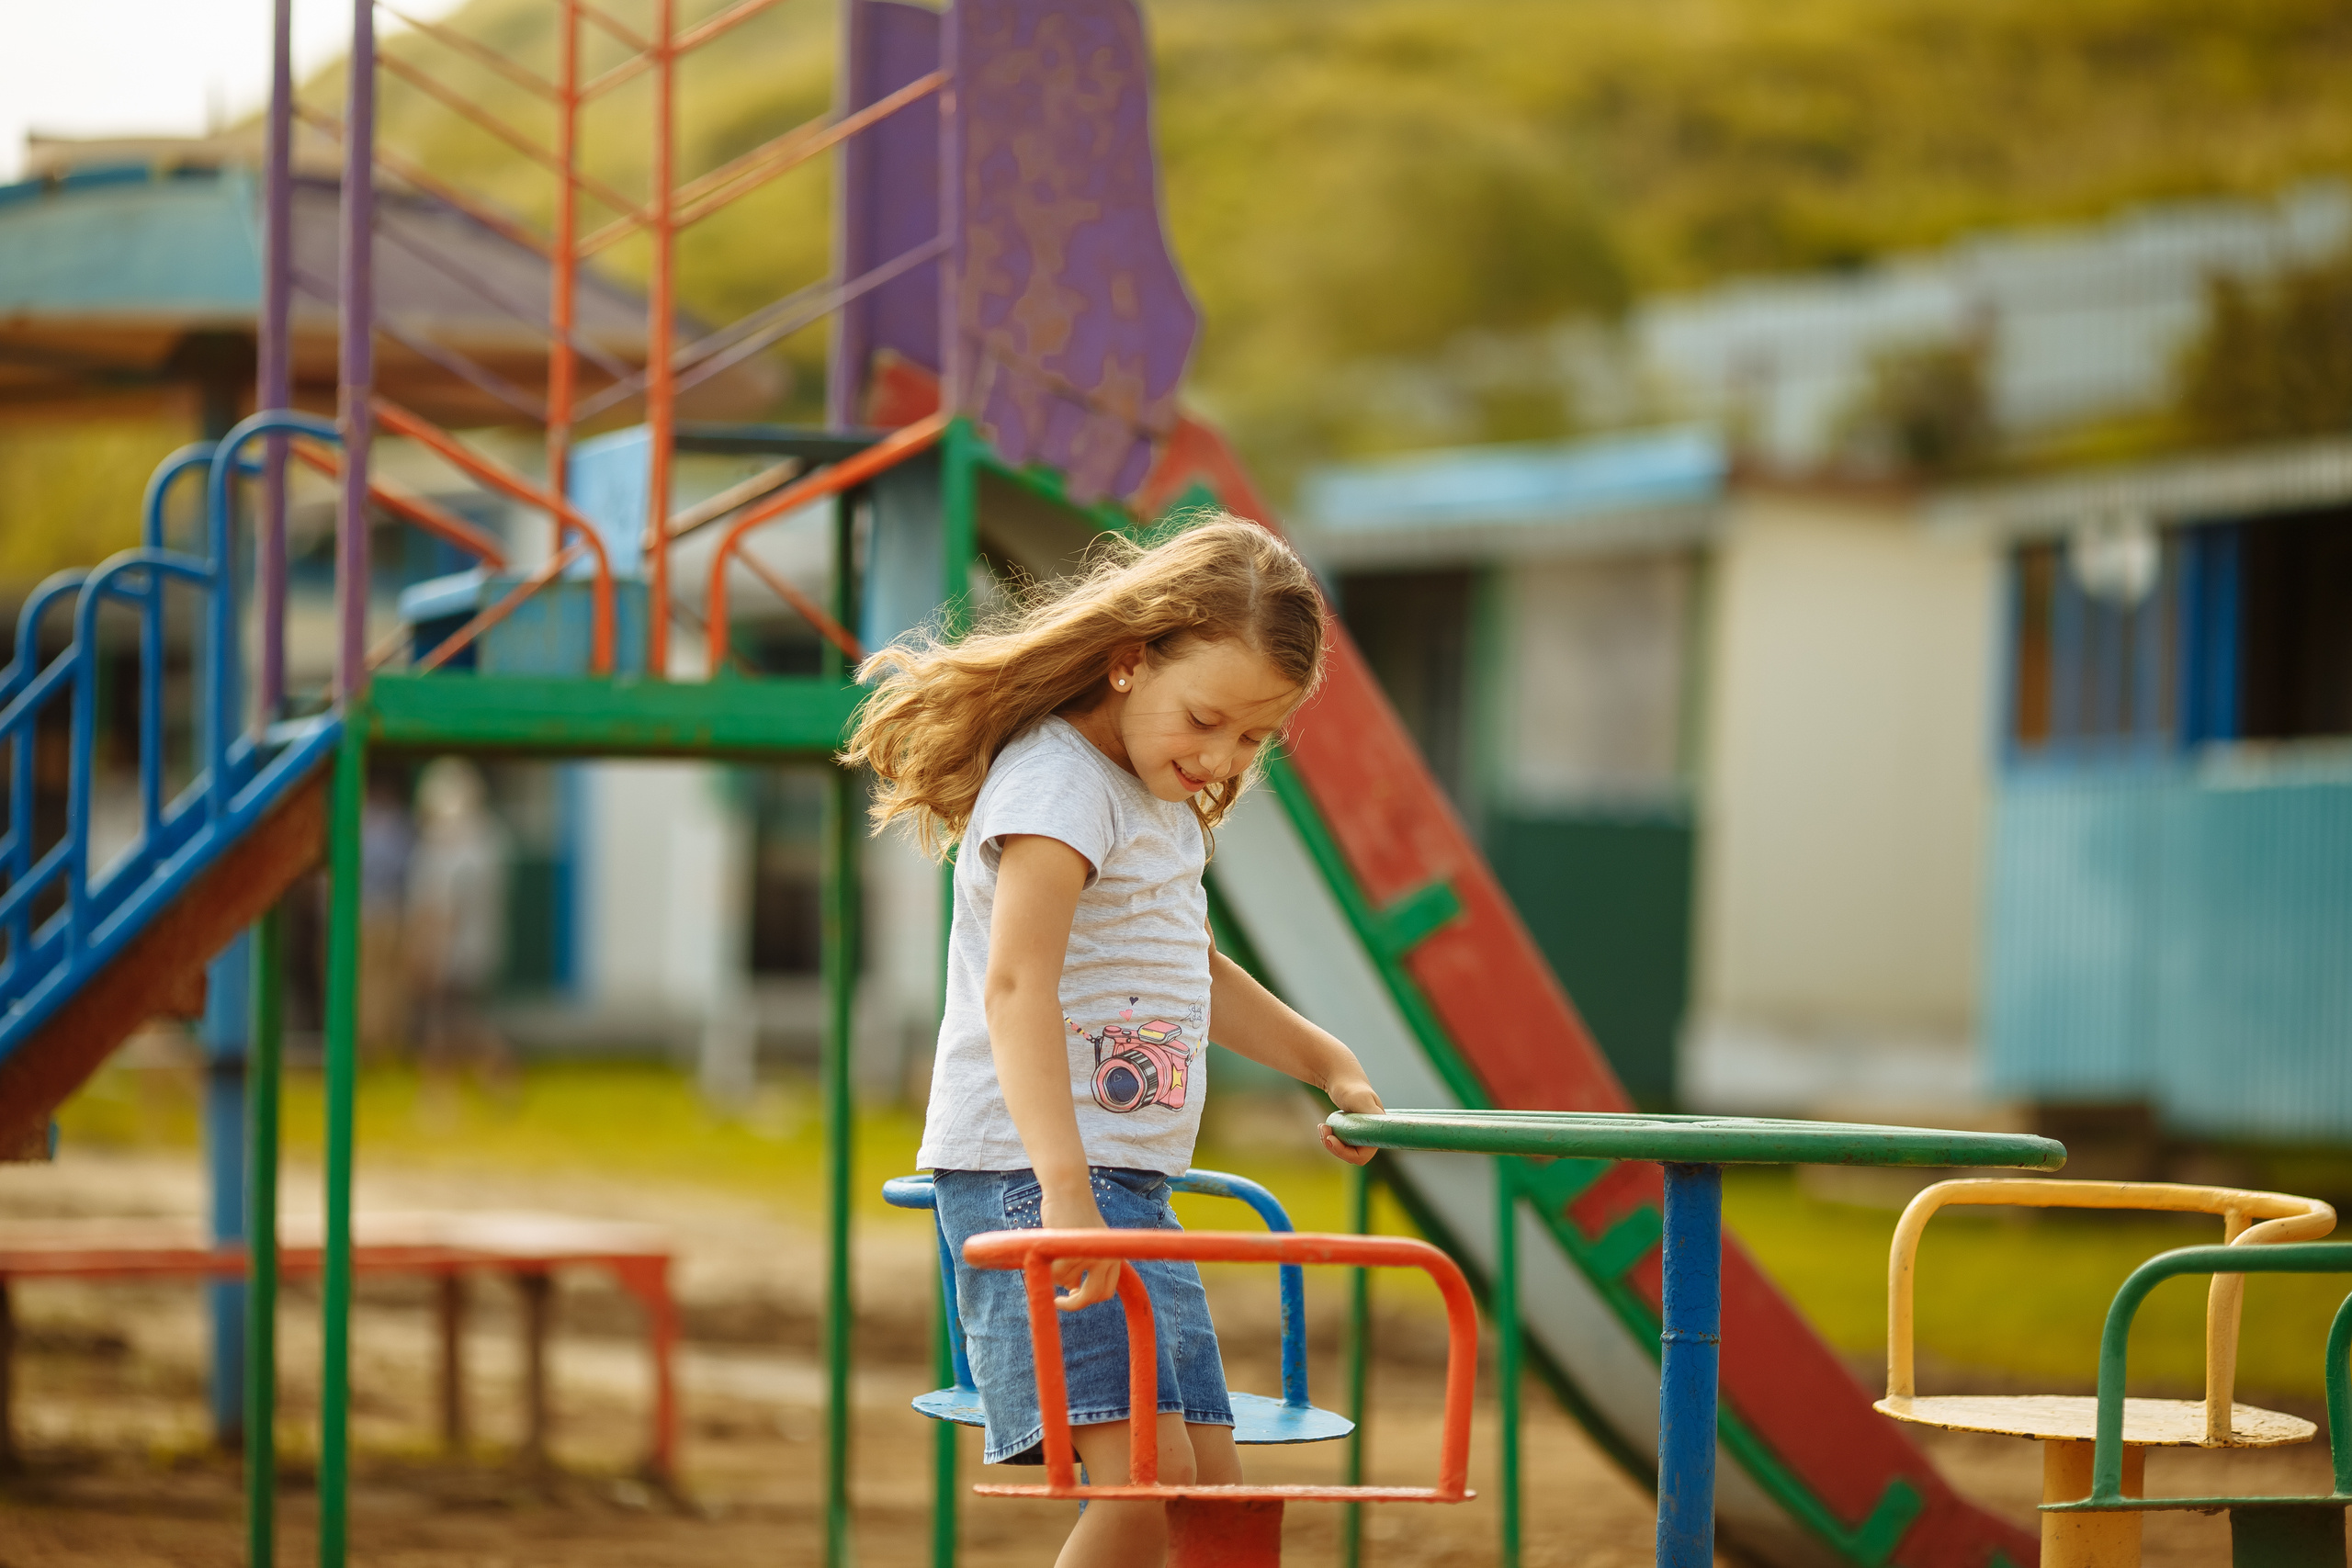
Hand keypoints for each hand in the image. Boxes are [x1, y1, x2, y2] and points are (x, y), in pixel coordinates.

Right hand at [1041, 1181, 1120, 1311]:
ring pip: (1067, 1282)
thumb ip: (1087, 1266)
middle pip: (1091, 1296)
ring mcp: (1092, 1256)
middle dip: (1073, 1304)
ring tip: (1054, 1251)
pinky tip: (1048, 1251)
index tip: (1073, 1296)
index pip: (1106, 1291)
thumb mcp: (1087, 1242)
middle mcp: (1108, 1258)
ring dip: (1055, 1272)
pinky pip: (1056, 1275)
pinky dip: (1048, 1267)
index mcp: (1115, 1256)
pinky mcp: (1073, 1252)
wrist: (1068, 1191)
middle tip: (1059, 1302)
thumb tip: (1074, 1291)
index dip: (1088, 1299)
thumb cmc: (1075, 1216)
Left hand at [1319, 1075, 1383, 1165]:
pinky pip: (1339, 1145)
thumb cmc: (1353, 1088)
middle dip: (1334, 1147)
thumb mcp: (1361, 1099)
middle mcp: (1370, 1136)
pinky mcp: (1351, 1133)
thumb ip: (1370, 1112)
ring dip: (1329, 1142)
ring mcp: (1360, 1135)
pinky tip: (1323, 1126)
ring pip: (1343, 1151)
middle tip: (1323, 1130)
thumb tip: (1381, 1128)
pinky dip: (1329, 1138)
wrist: (1341, 1079)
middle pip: (1351, 1156)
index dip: (1346, 1153)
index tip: (1331, 1138)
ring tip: (1321, 1126)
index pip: (1363, 1156)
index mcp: (1377, 1132)